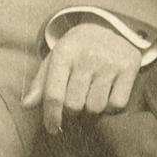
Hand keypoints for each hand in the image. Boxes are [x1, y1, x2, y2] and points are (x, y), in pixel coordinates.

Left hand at [23, 21, 143, 132]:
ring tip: (90, 96)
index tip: (53, 128)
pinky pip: (116, 104)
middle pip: (74, 105)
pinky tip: (106, 94)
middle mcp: (88, 56)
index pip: (54, 95)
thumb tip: (27, 105)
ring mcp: (110, 61)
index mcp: (64, 53)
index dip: (51, 117)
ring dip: (91, 108)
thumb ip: (40, 84)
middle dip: (72, 110)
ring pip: (95, 107)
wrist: (104, 28)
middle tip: (75, 102)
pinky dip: (110, 106)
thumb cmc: (74, 51)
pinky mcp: (129, 66)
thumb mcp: (54, 61)